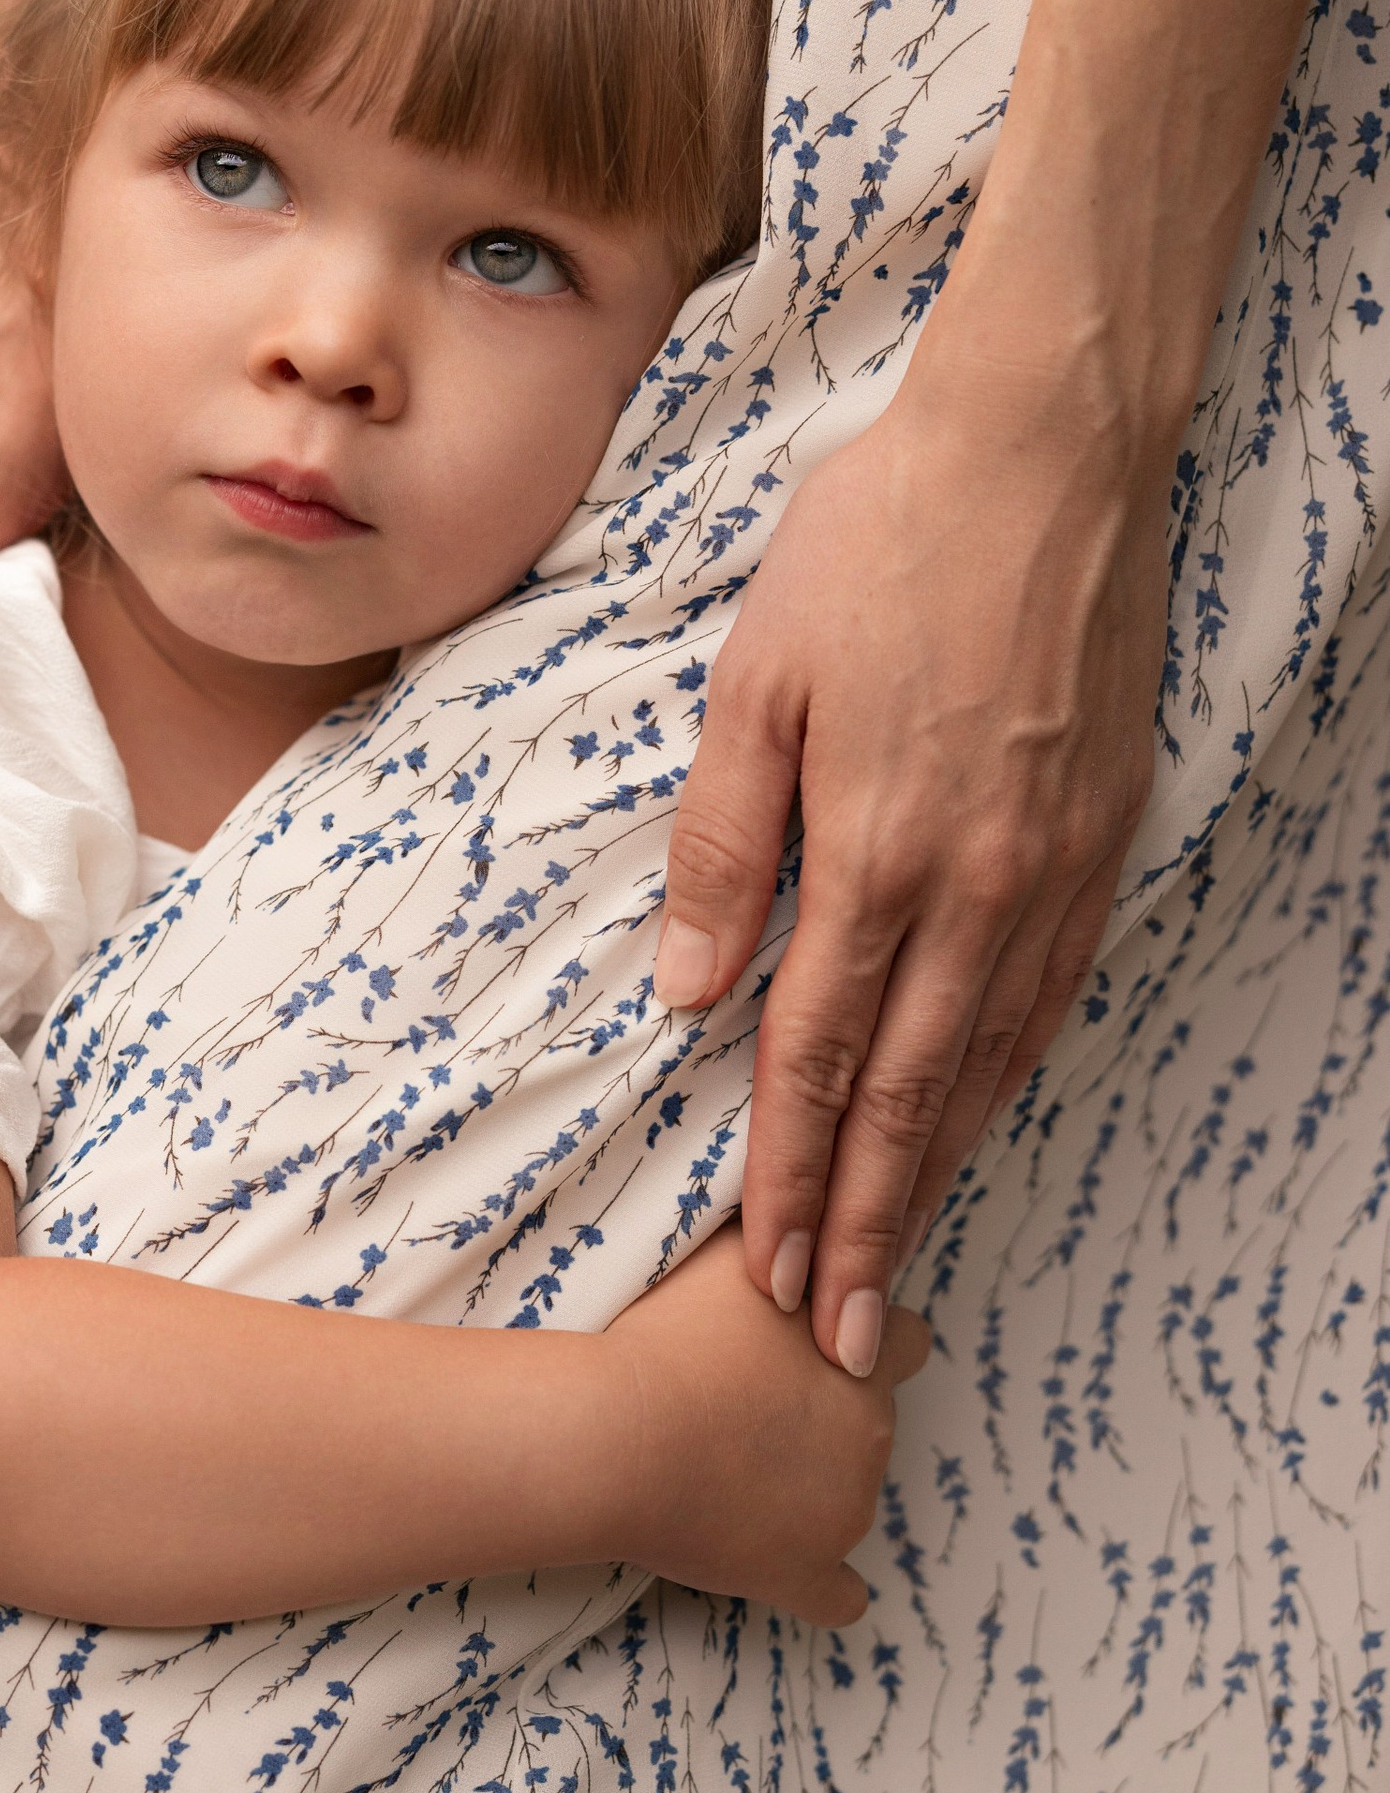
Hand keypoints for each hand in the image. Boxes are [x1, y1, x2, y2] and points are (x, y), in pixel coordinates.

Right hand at [604, 1227, 928, 1624]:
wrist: (621, 1430)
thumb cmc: (667, 1330)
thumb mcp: (731, 1249)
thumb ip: (781, 1236)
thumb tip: (794, 1215)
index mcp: (862, 1353)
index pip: (905, 1338)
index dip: (859, 1337)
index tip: (808, 1339)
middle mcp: (872, 1430)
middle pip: (874, 1417)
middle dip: (829, 1410)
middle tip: (748, 1399)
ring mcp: (844, 1510)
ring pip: (850, 1496)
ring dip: (809, 1483)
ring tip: (726, 1465)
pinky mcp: (803, 1573)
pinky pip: (839, 1598)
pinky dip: (817, 1584)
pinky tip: (779, 1564)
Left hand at [654, 338, 1163, 1376]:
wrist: (1044, 453)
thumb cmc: (878, 544)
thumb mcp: (759, 678)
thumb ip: (723, 842)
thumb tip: (688, 990)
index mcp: (879, 849)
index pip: (821, 1058)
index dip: (790, 1178)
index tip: (766, 1280)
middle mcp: (979, 882)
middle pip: (910, 1094)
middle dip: (864, 1223)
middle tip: (836, 1338)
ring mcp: (1054, 864)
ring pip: (989, 1058)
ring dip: (938, 1170)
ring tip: (899, 1264)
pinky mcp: (1103, 831)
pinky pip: (1052, 990)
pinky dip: (1009, 1075)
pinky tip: (982, 1116)